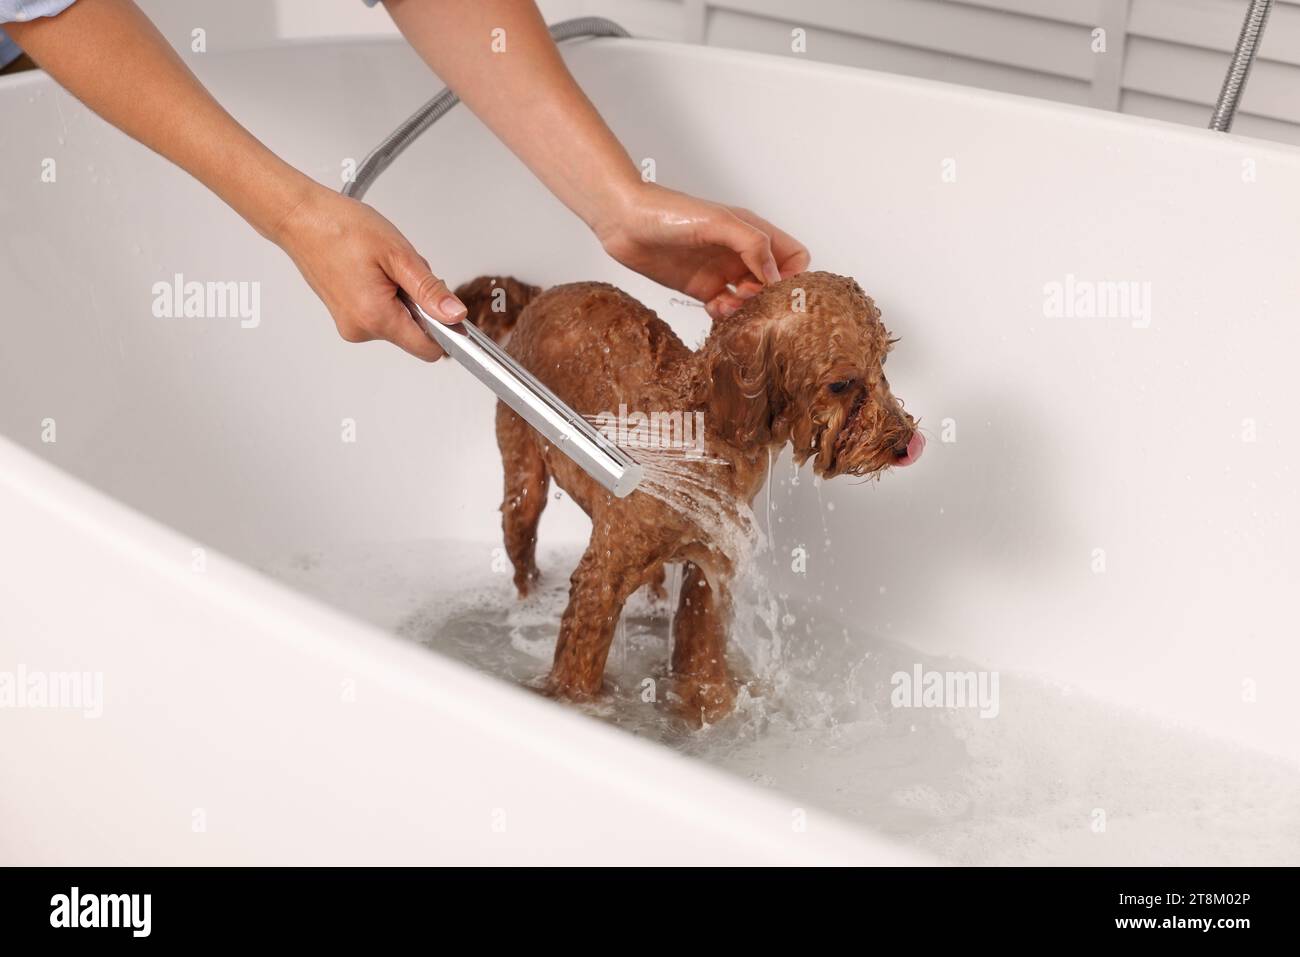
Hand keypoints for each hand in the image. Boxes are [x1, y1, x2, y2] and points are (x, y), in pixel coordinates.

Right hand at [272, 186, 466, 360]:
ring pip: (399, 322)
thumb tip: (454, 315)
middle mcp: (360, 329)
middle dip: (419, 304)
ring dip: (402, 297)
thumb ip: (429, 290)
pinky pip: (381, 314)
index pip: (429, 349)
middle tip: (401, 270)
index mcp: (376, 317)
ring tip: (381, 267)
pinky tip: (371, 271)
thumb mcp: (398, 255)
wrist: (301, 218)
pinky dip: (386, 295)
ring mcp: (350, 325)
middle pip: (415, 334)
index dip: (446, 330)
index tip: (446, 306)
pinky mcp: (346, 316)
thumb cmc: (340, 228)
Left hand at [594, 183, 810, 318]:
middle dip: (767, 297)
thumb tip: (773, 275)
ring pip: (750, 300)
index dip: (792, 275)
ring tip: (727, 304)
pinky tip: (712, 308)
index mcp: (751, 231)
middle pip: (773, 283)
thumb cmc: (667, 212)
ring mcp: (721, 271)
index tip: (775, 287)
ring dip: (746, 309)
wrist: (623, 222)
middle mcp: (740, 252)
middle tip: (746, 298)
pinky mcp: (701, 288)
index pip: (794, 256)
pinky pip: (725, 308)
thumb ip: (751, 244)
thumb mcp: (716, 222)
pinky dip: (725, 314)